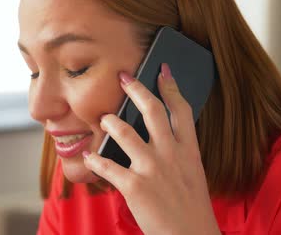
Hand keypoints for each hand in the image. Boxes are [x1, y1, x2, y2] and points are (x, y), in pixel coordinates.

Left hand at [82, 64, 219, 234]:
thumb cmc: (191, 208)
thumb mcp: (192, 174)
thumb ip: (178, 153)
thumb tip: (160, 136)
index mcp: (188, 151)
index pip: (181, 110)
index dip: (171, 87)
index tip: (162, 71)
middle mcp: (171, 154)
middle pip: (152, 111)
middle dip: (136, 89)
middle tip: (123, 77)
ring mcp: (152, 168)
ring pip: (124, 131)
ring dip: (110, 122)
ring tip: (103, 119)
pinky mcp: (135, 186)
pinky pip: (107, 166)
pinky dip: (94, 160)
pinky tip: (88, 157)